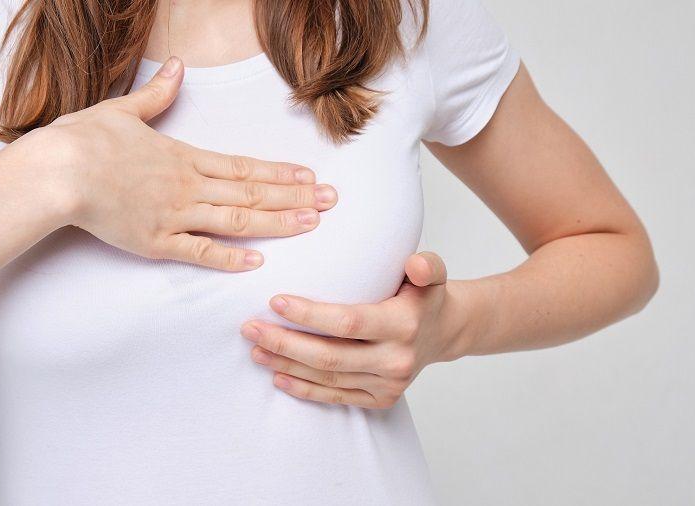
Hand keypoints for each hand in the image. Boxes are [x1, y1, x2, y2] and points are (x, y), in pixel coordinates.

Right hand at [11, 57, 337, 270]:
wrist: (55, 172)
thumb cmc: (83, 140)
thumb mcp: (123, 110)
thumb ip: (156, 93)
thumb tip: (177, 67)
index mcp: (183, 156)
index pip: (243, 166)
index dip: (279, 172)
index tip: (309, 176)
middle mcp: (188, 186)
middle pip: (251, 192)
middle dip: (294, 197)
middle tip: (331, 202)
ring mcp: (174, 215)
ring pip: (236, 220)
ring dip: (276, 222)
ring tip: (310, 224)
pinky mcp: (155, 241)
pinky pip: (199, 252)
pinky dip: (229, 258)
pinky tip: (257, 261)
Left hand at [240, 252, 460, 408]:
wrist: (444, 332)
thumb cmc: (424, 297)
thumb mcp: (432, 275)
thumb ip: (427, 265)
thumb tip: (415, 263)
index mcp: (403, 325)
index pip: (348, 322)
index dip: (309, 315)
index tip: (275, 301)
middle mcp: (396, 359)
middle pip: (330, 355)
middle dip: (285, 342)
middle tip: (250, 328)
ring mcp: (388, 384)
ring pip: (328, 377)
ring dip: (287, 364)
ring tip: (256, 348)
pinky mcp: (381, 400)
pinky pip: (337, 396)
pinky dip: (304, 389)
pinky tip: (278, 375)